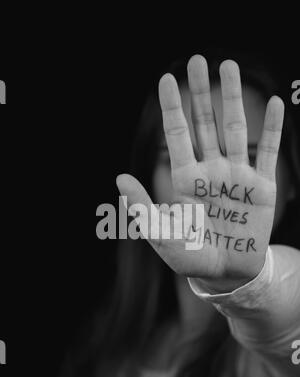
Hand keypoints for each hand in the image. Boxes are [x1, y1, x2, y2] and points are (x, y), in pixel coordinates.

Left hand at [116, 56, 283, 290]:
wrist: (225, 274)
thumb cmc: (190, 257)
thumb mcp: (162, 236)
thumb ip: (143, 208)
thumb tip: (119, 178)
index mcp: (186, 179)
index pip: (177, 135)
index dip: (172, 108)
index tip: (166, 79)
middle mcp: (210, 171)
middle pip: (204, 123)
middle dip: (200, 93)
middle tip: (198, 60)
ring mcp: (236, 176)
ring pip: (234, 129)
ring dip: (232, 98)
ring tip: (228, 67)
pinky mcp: (262, 187)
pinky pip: (267, 151)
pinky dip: (272, 128)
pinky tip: (275, 103)